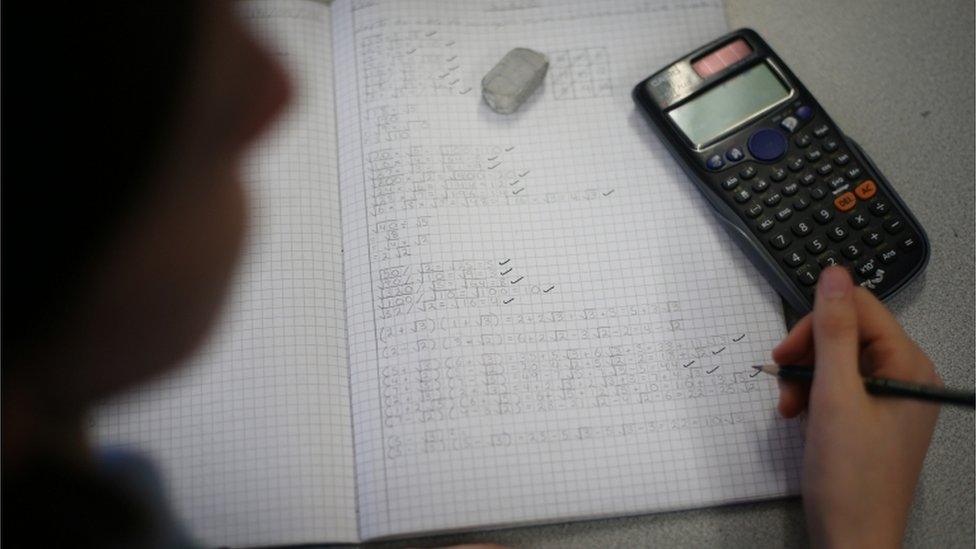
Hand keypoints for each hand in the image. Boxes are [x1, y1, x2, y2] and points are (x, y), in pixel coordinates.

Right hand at [773, 266, 938, 547]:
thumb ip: (833, 331)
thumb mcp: (835, 396)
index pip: (861, 310)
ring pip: (837, 361)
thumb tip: (835, 274)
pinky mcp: (871, 419)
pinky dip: (812, 397)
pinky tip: (797, 415)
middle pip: (847, 334)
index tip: (786, 350)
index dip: (818, 323)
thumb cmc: (850, 478)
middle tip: (782, 379)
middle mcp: (905, 378)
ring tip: (788, 407)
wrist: (852, 541)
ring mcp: (889, 400)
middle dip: (808, 354)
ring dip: (804, 377)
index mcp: (909, 367)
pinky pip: (838, 387)